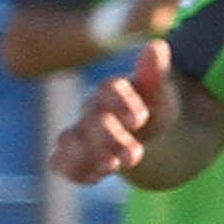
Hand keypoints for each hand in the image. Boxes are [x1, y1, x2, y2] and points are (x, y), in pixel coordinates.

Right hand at [50, 40, 177, 183]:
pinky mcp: (72, 154)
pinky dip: (73, 170)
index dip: (122, 103)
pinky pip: (61, 161)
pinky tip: (93, 178)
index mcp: (113, 90)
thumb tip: (156, 46)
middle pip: (92, 121)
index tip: (140, 119)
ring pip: (71, 141)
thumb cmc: (154, 107)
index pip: (110, 90)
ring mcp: (79, 131)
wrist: (146, 133)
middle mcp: (90, 109)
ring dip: (89, 156)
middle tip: (134, 154)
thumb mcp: (162, 94)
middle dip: (110, 137)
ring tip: (112, 167)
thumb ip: (157, 74)